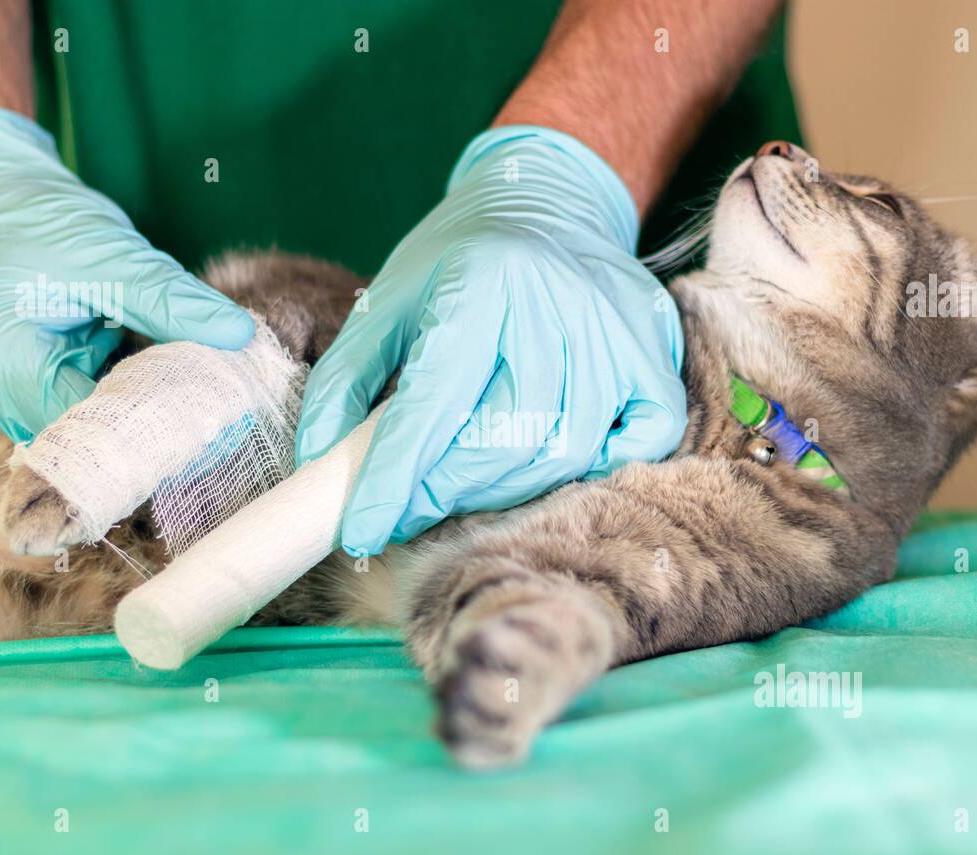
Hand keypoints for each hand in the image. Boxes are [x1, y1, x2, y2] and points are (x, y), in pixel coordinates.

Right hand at [0, 106, 253, 441]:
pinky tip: (172, 372)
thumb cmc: (32, 218)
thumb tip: (239, 335)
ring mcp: (18, 394)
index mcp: (8, 369)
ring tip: (206, 387)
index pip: (95, 428)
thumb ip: (171, 302)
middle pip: (96, 435)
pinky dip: (132, 387)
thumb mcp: (109, 255)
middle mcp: (4, 396)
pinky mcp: (41, 382)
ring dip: (149, 404)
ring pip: (99, 422)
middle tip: (225, 400)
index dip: (158, 423)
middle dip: (159, 419)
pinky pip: (95, 400)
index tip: (219, 408)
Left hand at [295, 126, 685, 555]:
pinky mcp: (656, 355)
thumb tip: (319, 467)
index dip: (394, 479)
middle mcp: (557, 305)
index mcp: (482, 282)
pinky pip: (639, 442)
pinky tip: (548, 457)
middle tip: (409, 506)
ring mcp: (616, 333)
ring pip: (564, 453)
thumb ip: (343, 382)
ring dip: (505, 489)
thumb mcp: (385, 302)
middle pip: (504, 441)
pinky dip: (595, 467)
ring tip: (463, 484)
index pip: (434, 405)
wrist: (549, 200)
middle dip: (444, 492)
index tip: (362, 532)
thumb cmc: (457, 260)